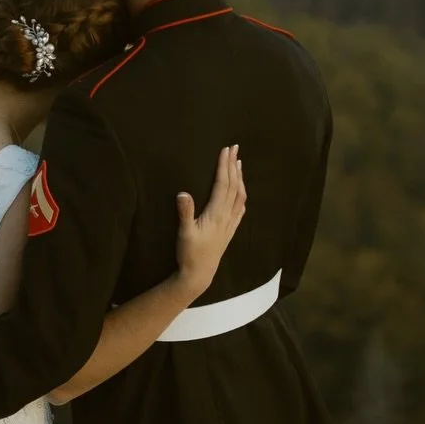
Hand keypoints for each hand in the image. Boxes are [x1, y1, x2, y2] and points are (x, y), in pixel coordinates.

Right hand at [175, 145, 245, 297]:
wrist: (199, 275)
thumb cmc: (189, 254)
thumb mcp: (184, 233)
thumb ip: (184, 212)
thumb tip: (183, 192)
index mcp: (216, 214)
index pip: (223, 185)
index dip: (224, 166)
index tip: (225, 150)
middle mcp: (226, 216)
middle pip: (234, 186)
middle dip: (233, 166)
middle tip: (234, 148)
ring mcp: (230, 224)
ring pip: (239, 196)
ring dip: (239, 178)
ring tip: (238, 163)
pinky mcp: (229, 230)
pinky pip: (240, 208)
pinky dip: (241, 195)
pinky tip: (241, 192)